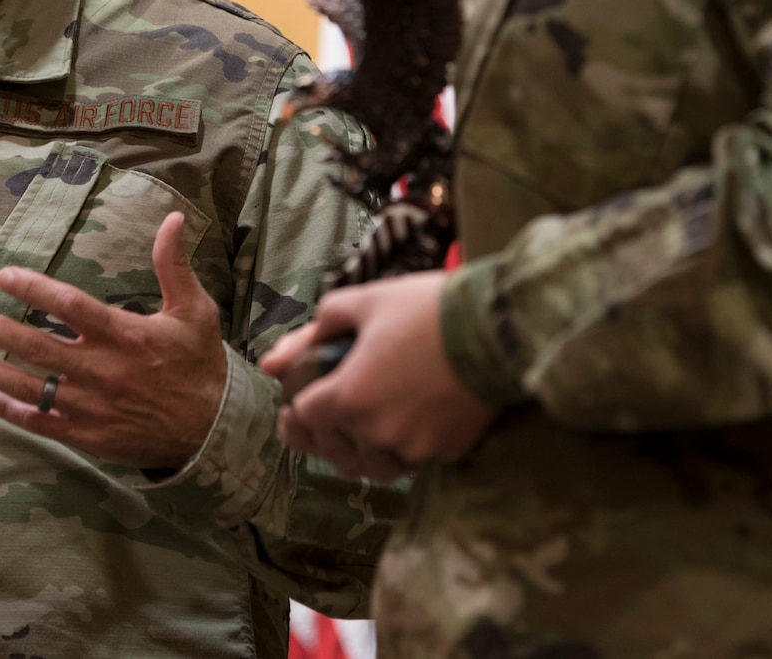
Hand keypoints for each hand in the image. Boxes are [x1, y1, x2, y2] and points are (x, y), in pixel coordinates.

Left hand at [0, 211, 227, 470]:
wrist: (213, 430)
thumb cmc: (200, 364)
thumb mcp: (195, 310)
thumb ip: (174, 265)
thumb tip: (172, 219)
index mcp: (126, 335)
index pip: (71, 306)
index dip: (35, 289)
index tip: (4, 275)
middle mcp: (103, 371)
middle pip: (36, 346)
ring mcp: (91, 407)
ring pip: (30, 386)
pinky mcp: (87, 436)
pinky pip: (39, 421)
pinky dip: (8, 408)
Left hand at [259, 271, 499, 479]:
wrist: (500, 327)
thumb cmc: (427, 308)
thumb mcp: (364, 304)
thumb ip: (313, 334)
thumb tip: (272, 364)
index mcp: (350, 397)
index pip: (305, 419)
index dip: (296, 411)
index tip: (298, 401)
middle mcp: (378, 432)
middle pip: (336, 451)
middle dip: (325, 435)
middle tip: (326, 416)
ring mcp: (415, 447)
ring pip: (374, 467)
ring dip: (362, 451)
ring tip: (363, 428)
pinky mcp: (448, 451)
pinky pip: (414, 460)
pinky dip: (403, 448)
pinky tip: (406, 423)